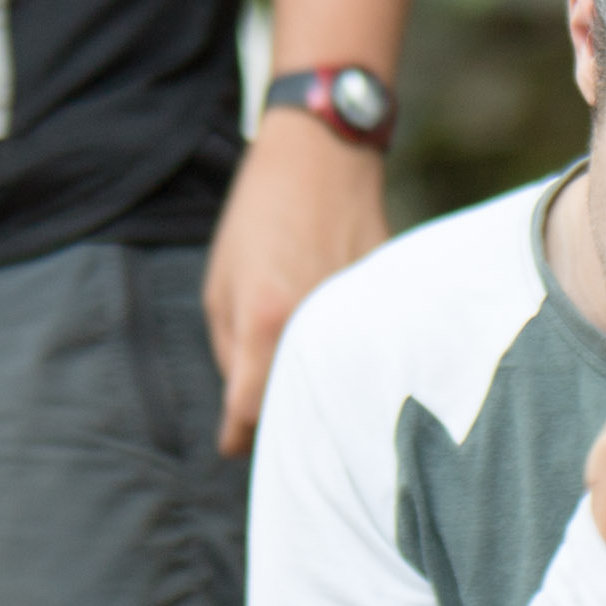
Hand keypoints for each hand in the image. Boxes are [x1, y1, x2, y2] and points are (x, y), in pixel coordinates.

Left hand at [207, 112, 389, 450]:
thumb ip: (230, 350)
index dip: (238, 437)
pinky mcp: (385, 306)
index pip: (250, 411)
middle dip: (281, 420)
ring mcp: (357, 317)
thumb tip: (242, 403)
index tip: (233, 447)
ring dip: (318, 391)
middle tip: (266, 426)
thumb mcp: (221, 285)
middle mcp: (316, 326)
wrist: (322, 158)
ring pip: (336, 384)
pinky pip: (362, 352)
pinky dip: (347, 359)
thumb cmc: (259, 218)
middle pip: (299, 407)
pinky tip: (339, 351)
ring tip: (305, 391)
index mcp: (266, 321)